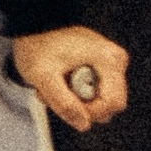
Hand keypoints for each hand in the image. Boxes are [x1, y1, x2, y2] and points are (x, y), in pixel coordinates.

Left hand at [9, 27, 128, 130]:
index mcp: (109, 60)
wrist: (35, 26)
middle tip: (58, 91)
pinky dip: (76, 91)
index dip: (90, 112)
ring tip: (56, 85)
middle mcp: (115, 60)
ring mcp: (109, 62)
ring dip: (76, 100)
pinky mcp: (101, 65)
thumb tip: (83, 124)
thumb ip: (64, 103)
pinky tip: (61, 81)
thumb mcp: (44, 76)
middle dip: (81, 106)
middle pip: (109, 103)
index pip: (113, 103)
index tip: (68, 104)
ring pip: (100, 99)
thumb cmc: (38, 44)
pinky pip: (95, 89)